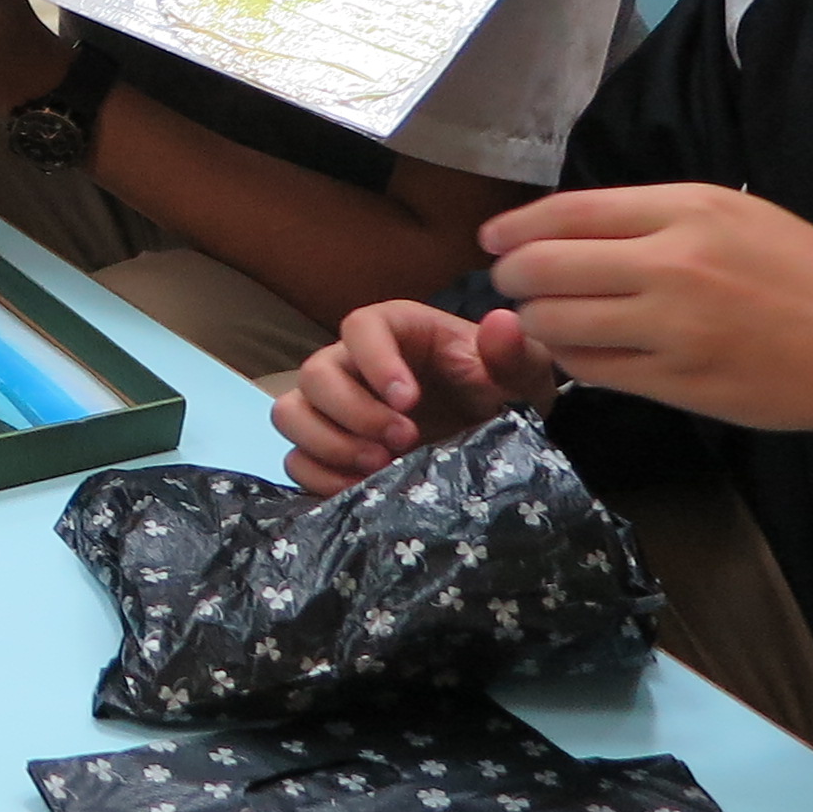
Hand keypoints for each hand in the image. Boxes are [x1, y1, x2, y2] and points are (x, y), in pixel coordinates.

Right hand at [273, 301, 557, 495]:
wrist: (496, 443)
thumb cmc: (503, 395)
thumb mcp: (522, 375)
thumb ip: (511, 354)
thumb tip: (501, 323)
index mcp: (397, 332)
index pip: (361, 328)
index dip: (375, 361)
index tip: (408, 400)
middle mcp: (353, 365)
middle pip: (315, 374)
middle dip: (354, 412)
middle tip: (404, 440)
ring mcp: (333, 409)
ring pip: (290, 414)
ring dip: (327, 443)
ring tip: (379, 466)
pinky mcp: (327, 450)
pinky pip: (296, 460)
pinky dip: (321, 477)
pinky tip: (364, 488)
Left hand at [481, 183, 812, 439]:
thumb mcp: (741, 216)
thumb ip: (657, 218)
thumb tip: (570, 229)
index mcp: (690, 210)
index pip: (568, 212)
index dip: (516, 228)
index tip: (494, 240)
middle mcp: (673, 263)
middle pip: (545, 267)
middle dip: (513, 278)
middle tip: (514, 284)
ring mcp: (672, 328)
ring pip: (556, 323)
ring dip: (536, 322)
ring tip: (546, 319)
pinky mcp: (676, 384)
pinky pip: (590, 369)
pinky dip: (571, 358)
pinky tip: (581, 350)